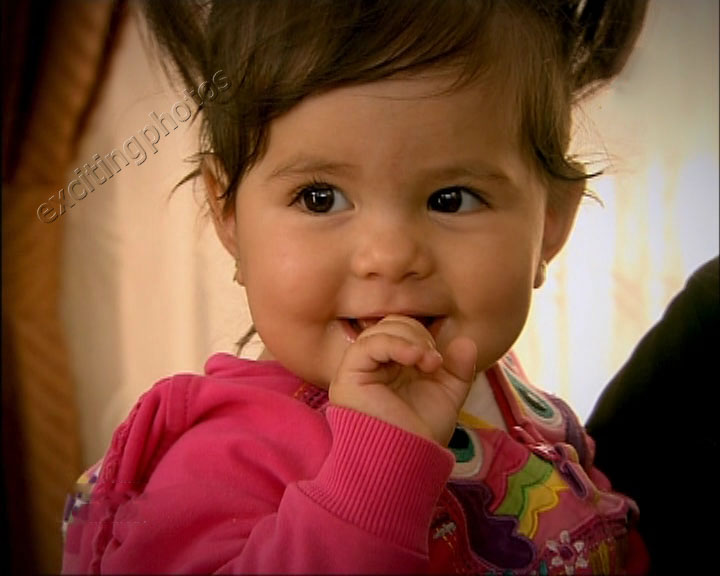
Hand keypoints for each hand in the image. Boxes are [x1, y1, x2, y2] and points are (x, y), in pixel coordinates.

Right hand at [329, 315, 476, 445]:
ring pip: (380, 330)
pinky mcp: (349, 375)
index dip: (424, 336)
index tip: (441, 359)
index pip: (403, 330)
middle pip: (391, 325)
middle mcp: (373, 365)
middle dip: (419, 335)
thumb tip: (466, 341)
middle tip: (434, 361)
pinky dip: (395, 343)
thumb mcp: (448, 396)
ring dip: (411, 339)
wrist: (404, 461)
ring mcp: (359, 369)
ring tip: (429, 362)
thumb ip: (459, 370)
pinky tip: (416, 357)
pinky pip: (368, 344)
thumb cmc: (421, 435)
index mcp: (392, 367)